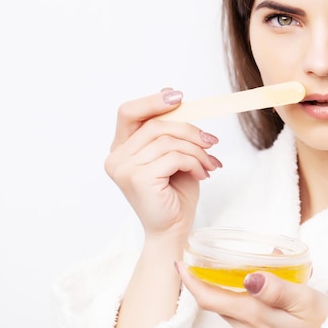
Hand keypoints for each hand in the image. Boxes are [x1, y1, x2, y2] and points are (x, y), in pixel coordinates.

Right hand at [104, 89, 221, 238]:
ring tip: (209, 164)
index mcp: (121, 149)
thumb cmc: (174, 194)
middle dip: (189, 130)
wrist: (174, 230)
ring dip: (196, 150)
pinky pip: (174, 157)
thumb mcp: (174, 155)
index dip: (152, 101)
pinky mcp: (138, 179)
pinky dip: (194, 162)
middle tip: (211, 141)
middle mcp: (116, 157)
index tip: (179, 96)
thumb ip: (170, 131)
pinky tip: (202, 174)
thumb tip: (176, 98)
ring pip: (168, 141)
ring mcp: (124, 169)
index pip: (128, 112)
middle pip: (155, 125)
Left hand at [177, 262, 327, 327]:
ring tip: (221, 268)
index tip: (179, 263)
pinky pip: (242, 318)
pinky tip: (248, 288)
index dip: (191, 281)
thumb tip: (249, 276)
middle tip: (198, 259)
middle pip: (216, 304)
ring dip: (220, 291)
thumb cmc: (325, 325)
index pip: (210, 299)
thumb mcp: (307, 301)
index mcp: (256, 317)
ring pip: (228, 311)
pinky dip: (237, 300)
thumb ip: (277, 289)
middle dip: (203, 283)